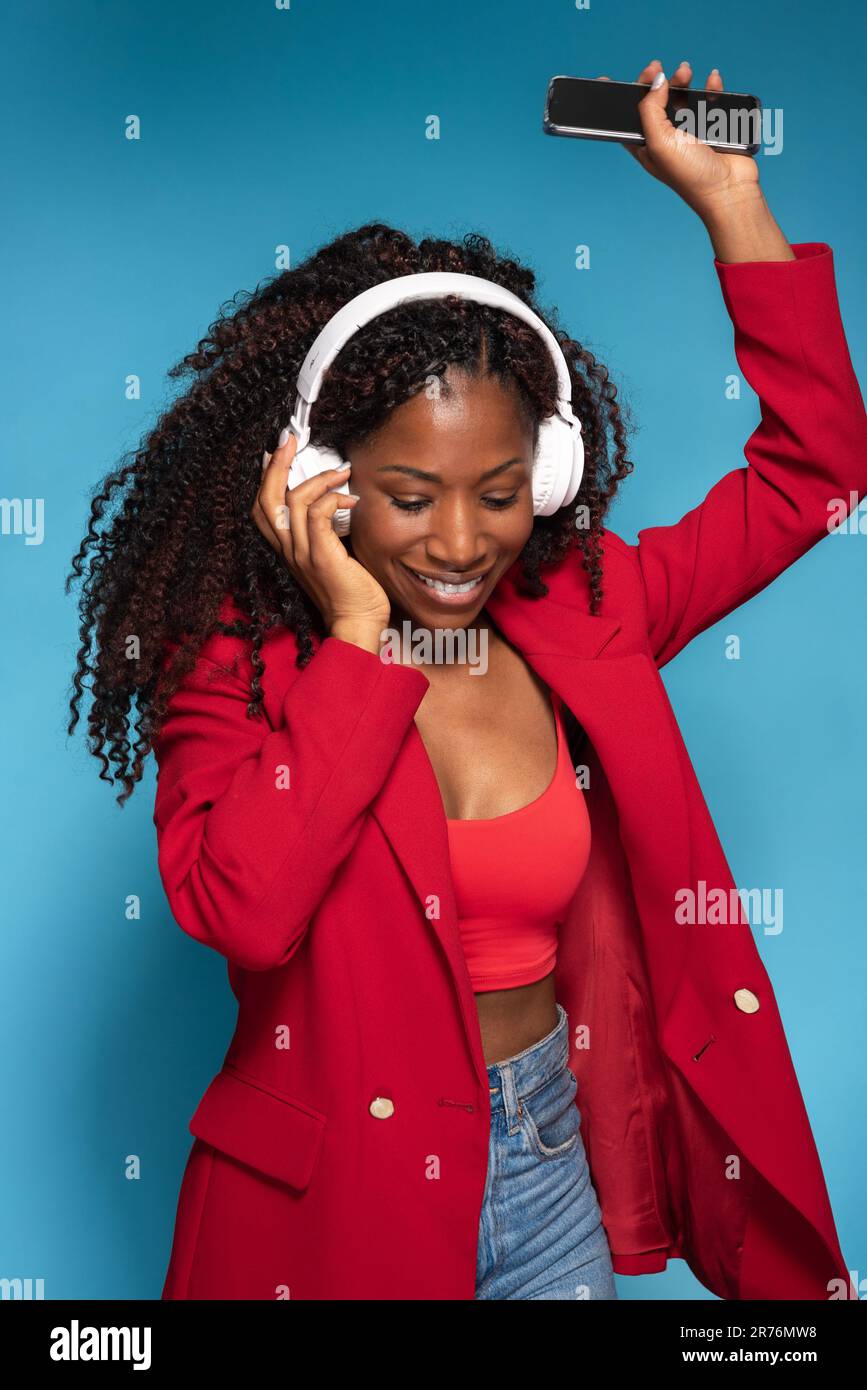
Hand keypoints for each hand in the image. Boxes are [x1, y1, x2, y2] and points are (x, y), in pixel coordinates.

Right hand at [252, 433, 390, 637]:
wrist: (357, 623)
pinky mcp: (320, 556)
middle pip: (266, 499)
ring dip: (317, 478)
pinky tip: (349, 499)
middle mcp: (288, 550)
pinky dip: (331, 498)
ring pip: (291, 501)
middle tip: (289, 440)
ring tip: (340, 472)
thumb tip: (334, 498)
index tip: (278, 453)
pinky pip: (316, 514)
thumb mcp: (332, 554)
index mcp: (288, 549)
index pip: (263, 508)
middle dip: (276, 464)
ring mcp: (301, 553)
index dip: (266, 478)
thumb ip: (325, 530)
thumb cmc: (351, 590)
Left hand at [598, 59, 761, 219]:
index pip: (626, 117)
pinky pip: (707, 98)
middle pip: (653, 100)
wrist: (728, 188)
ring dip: (681, 79)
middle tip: (656, 67)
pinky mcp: (709, 124)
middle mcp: (664, 136)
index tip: (607, 81)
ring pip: (680, 94)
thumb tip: (656, 81)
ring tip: (685, 72)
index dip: (618, 100)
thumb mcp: (659, 142)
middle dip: (654, 81)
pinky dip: (709, 86)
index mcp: (645, 144)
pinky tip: (711, 81)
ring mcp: (687, 129)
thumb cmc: (690, 175)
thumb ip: (650, 109)